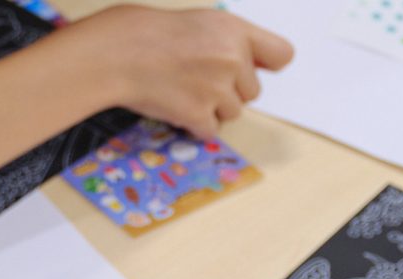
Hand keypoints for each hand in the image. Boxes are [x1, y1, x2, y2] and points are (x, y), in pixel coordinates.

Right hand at [70, 6, 293, 138]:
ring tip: (183, 90)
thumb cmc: (153, 36)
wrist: (120, 53)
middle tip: (197, 79)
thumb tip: (262, 66)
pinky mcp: (199, 114)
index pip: (282, 55)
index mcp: (236, 32)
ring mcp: (217, 88)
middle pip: (252, 92)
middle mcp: (233, 59)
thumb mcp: (204, 23)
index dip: (266, 66)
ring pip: (232, 113)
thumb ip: (234, 43)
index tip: (251, 70)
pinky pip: (211, 130)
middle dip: (229, 91)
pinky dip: (194, 125)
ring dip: (211, 109)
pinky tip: (177, 106)